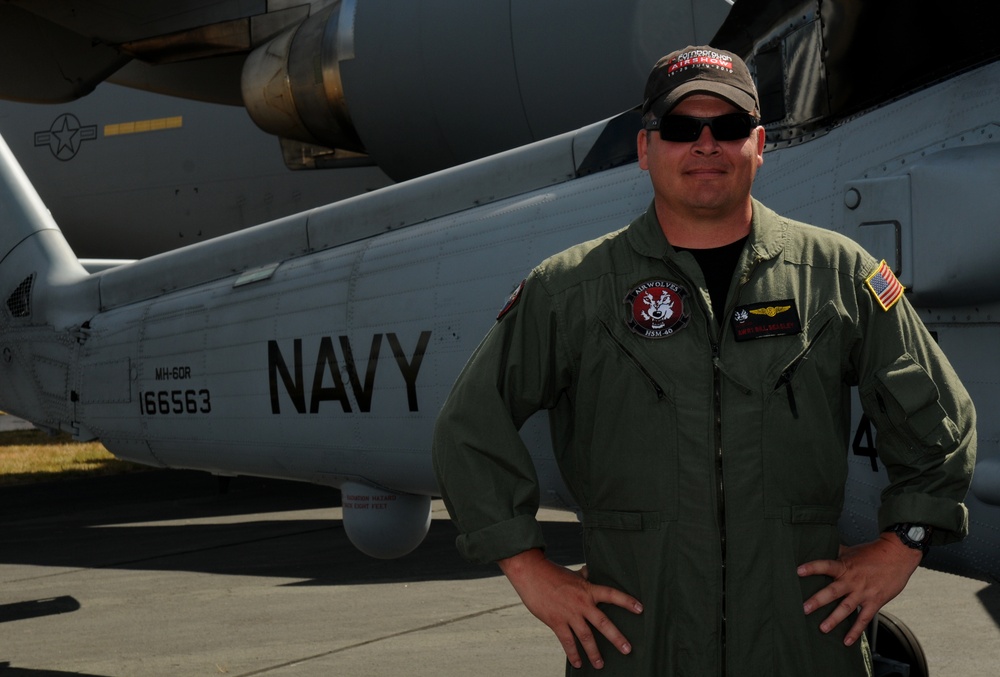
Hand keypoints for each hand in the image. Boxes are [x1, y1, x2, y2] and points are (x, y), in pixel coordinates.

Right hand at [498, 548, 642, 669]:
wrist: (531, 573)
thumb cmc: (551, 572)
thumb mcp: (572, 573)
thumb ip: (583, 575)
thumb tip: (590, 571)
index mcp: (587, 589)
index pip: (611, 595)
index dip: (627, 602)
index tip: (640, 609)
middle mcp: (582, 603)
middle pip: (603, 623)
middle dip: (616, 637)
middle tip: (627, 649)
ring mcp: (569, 614)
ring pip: (586, 637)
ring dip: (594, 653)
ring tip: (601, 664)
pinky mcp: (556, 622)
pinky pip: (567, 642)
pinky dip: (573, 654)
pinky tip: (578, 664)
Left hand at [797, 534, 921, 645]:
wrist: (898, 555)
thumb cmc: (873, 552)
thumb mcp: (852, 551)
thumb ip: (836, 555)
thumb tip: (820, 549)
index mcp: (844, 566)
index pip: (825, 566)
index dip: (812, 568)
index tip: (798, 571)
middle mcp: (852, 580)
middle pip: (832, 591)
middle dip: (818, 601)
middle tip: (804, 609)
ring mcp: (863, 592)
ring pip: (846, 608)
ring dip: (834, 619)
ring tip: (822, 628)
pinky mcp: (875, 602)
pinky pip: (864, 619)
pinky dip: (855, 631)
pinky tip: (847, 640)